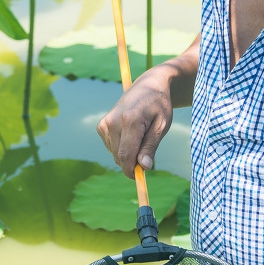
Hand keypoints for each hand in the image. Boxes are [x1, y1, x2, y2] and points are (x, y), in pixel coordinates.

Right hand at [96, 63, 177, 177]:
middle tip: (148, 152)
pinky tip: (131, 133)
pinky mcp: (101, 126)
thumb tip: (144, 167)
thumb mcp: (162, 125)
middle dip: (133, 162)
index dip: (131, 171)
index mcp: (130, 121)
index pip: (125, 155)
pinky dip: (122, 146)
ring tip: (141, 136)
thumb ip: (151, 146)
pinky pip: (111, 147)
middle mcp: (113, 122)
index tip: (140, 178)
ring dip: (128, 153)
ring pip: (115, 154)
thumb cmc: (159, 105)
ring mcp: (105, 124)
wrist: (147, 86)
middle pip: (119, 157)